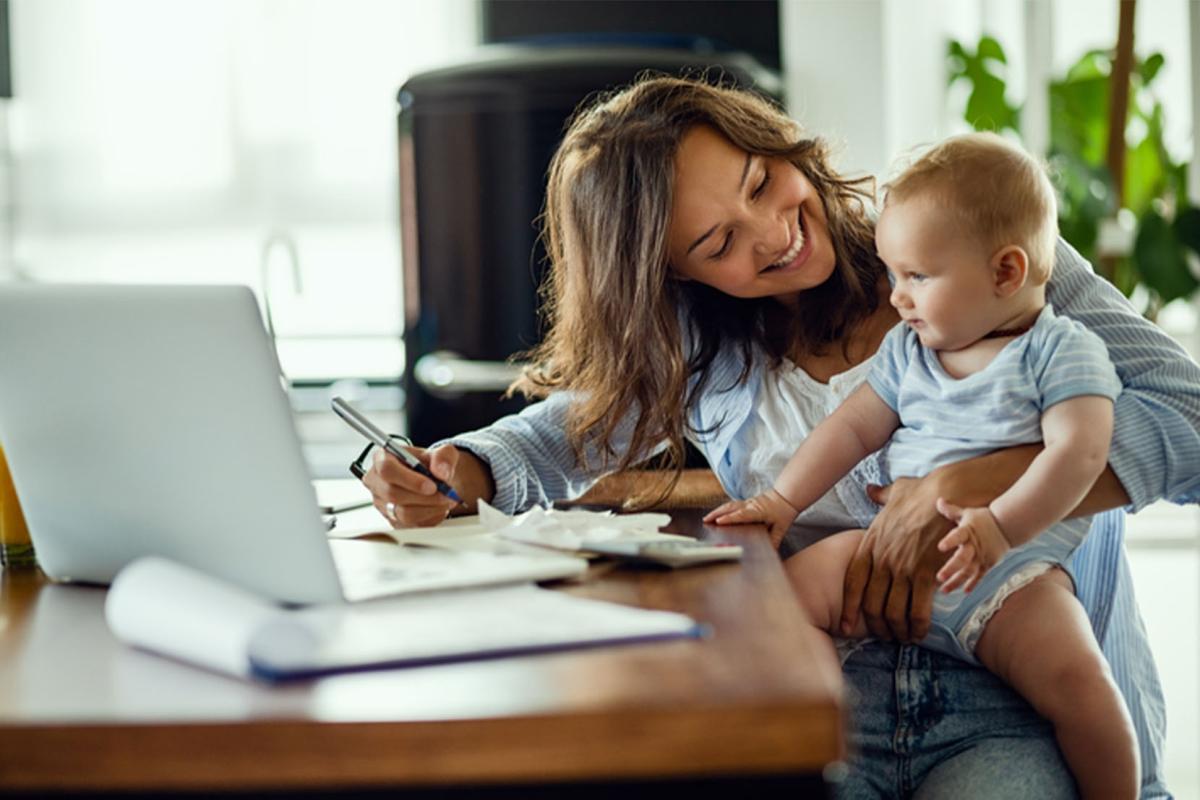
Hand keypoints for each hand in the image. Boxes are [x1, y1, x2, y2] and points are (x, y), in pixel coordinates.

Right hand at [361, 444, 465, 527]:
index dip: (409, 479)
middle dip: (425, 497)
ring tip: (446, 500)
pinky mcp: (392, 521)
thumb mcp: (442, 453)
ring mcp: (382, 504)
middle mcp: (377, 482)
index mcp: (382, 458)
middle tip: (446, 494)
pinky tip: (439, 508)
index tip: (432, 485)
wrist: (434, 481)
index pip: (387, 469)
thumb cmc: (431, 464)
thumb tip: (441, 472)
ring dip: (430, 509)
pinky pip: (411, 526)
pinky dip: (430, 518)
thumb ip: (444, 457)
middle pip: (393, 494)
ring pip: (403, 514)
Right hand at [704, 490, 798, 547]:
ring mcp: (747, 503)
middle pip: (731, 507)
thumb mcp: (782, 528)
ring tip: (706, 518)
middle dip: (717, 513)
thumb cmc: (783, 512)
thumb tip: (770, 552)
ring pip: (729, 505)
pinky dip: (722, 510)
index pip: (742, 515)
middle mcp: (750, 505)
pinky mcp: (746, 503)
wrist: (786, 497)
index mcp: (758, 511)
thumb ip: (775, 540)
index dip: (730, 518)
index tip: (719, 522)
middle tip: (706, 520)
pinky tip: (716, 515)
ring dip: (717, 511)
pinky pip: (731, 505)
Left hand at [839, 476, 949, 641]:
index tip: (846, 625)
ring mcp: (903, 567)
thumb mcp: (894, 492)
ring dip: (898, 630)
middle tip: (885, 636)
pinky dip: (918, 626)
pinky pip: (918, 609)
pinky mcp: (926, 573)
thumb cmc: (923, 492)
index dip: (849, 608)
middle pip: (871, 604)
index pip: (852, 583)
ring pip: (893, 611)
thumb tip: (871, 490)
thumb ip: (880, 496)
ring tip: (904, 638)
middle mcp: (882, 559)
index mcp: (870, 544)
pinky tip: (920, 632)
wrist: (948, 493)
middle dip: (877, 626)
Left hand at [934, 499, 1009, 593]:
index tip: (940, 547)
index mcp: (967, 531)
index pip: (957, 535)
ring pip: (969, 571)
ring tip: (944, 590)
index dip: (950, 541)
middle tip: (939, 577)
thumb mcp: (967, 513)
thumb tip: (938, 500)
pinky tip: (964, 591)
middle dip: (951, 568)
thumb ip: (951, 510)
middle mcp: (974, 546)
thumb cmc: (983, 518)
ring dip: (957, 581)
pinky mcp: (988, 563)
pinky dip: (973, 584)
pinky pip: (980, 576)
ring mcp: (982, 556)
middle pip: (963, 559)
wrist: (1007, 526)